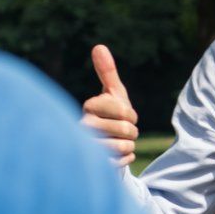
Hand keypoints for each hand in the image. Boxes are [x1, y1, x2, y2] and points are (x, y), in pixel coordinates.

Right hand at [81, 44, 138, 165]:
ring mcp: (87, 149)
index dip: (130, 114)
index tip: (122, 115)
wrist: (103, 148)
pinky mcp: (94, 167)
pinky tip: (114, 156)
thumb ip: (107, 72)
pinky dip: (125, 159)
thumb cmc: (111, 117)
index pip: (124, 110)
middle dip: (131, 132)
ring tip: (117, 143)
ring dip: (128, 146)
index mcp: (89, 108)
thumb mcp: (113, 94)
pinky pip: (123, 161)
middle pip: (127, 130)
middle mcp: (83, 127)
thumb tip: (98, 46)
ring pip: (125, 147)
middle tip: (121, 131)